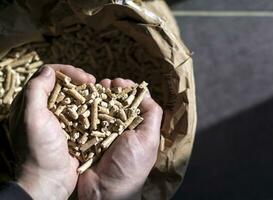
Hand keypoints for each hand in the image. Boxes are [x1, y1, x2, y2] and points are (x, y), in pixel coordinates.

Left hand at [9, 64, 94, 198]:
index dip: (66, 71)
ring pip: (73, 96)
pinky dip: (91, 106)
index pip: (48, 75)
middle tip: (92, 81)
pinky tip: (100, 105)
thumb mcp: (32, 119)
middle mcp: (44, 108)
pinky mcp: (71, 128)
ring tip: (98, 90)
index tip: (83, 77)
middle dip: (78, 78)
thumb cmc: (39, 150)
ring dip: (86, 91)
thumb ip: (36, 91)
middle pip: (62, 83)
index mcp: (31, 103)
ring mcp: (59, 118)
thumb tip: (49, 71)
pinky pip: (82, 111)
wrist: (50, 180)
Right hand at [78, 78, 162, 199]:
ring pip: (102, 109)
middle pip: (117, 104)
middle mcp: (121, 130)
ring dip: (99, 97)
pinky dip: (86, 109)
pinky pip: (87, 120)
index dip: (128, 90)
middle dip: (112, 91)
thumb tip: (146, 94)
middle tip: (106, 83)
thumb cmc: (130, 166)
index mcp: (137, 129)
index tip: (120, 82)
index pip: (134, 103)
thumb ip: (151, 115)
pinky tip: (84, 100)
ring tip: (96, 87)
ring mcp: (104, 134)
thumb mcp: (147, 139)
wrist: (106, 192)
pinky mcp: (89, 139)